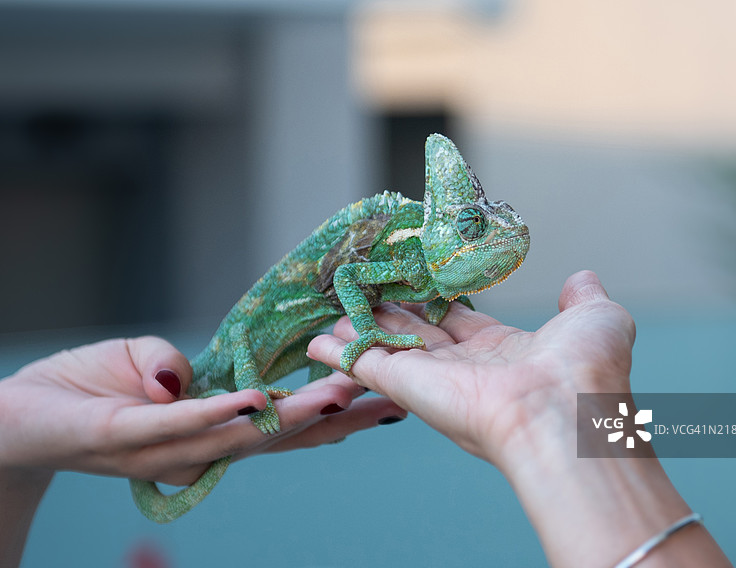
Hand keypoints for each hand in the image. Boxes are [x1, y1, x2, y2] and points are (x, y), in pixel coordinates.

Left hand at [0, 337, 404, 485]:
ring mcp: (159, 450)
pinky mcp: (119, 437)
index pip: (276, 431)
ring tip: (341, 396)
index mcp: (205, 431)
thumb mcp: (138, 362)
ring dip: (291, 417)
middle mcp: (192, 451)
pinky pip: (175, 427)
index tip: (383, 401)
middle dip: (332, 424)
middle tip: (389, 402)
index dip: (328, 421)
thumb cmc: (80, 390)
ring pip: (237, 438)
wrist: (8, 417)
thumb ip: (175, 369)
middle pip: (273, 442)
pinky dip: (218, 413)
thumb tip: (195, 381)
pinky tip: (257, 400)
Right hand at [308, 270, 634, 466]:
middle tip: (366, 291)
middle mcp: (466, 368)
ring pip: (388, 349)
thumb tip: (581, 275)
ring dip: (361, 332)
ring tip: (334, 313)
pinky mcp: (406, 386)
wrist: (562, 415)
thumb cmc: (587, 369)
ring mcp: (434, 379)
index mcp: (506, 351)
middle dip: (393, 313)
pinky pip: (364, 367)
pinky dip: (339, 356)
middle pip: (418, 334)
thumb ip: (582, 295)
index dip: (436, 303)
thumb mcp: (597, 317)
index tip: (415, 284)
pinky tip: (317, 343)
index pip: (460, 322)